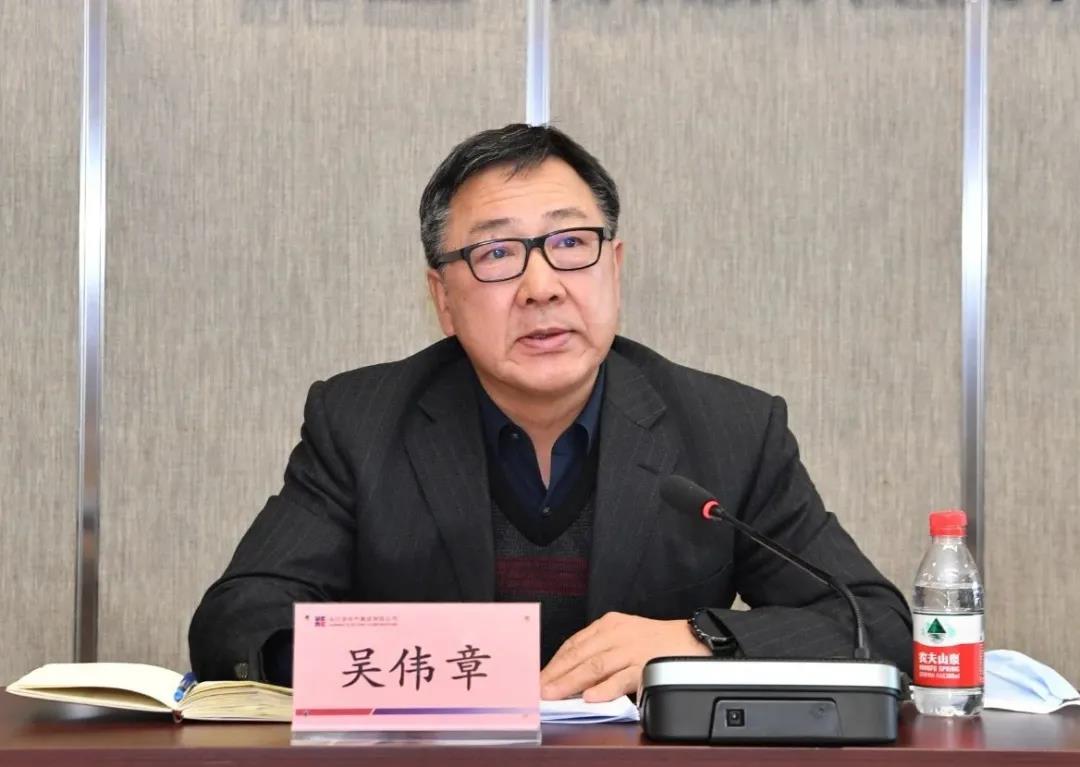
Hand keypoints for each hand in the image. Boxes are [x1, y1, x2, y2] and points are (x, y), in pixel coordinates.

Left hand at [540, 612, 709, 701]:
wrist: (693, 640)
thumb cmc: (656, 642)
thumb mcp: (624, 635)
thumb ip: (600, 650)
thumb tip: (572, 673)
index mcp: (609, 625)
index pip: (574, 643)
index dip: (554, 662)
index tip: (539, 676)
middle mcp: (617, 634)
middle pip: (579, 655)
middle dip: (556, 674)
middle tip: (538, 689)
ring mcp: (631, 650)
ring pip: (594, 666)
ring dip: (570, 682)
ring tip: (553, 694)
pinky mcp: (646, 667)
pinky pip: (621, 679)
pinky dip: (604, 689)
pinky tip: (590, 697)